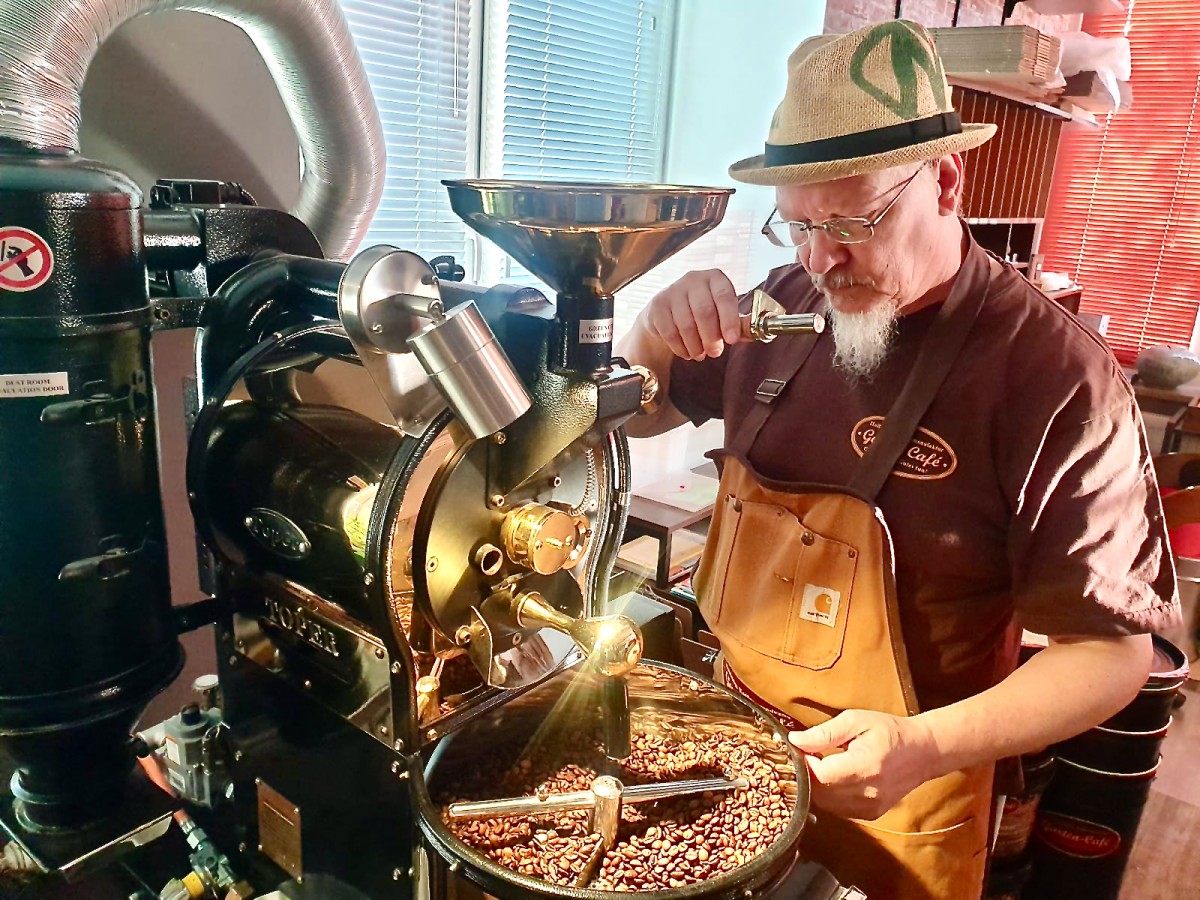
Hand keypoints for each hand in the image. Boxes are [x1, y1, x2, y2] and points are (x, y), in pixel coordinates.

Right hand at [640, 270, 742, 360]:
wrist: (667, 313)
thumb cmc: (702, 314)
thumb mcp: (724, 315)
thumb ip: (741, 324)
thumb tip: (761, 330)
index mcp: (715, 278)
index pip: (724, 297)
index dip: (729, 320)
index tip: (732, 340)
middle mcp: (693, 279)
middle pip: (704, 312)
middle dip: (711, 338)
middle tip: (715, 352)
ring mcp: (673, 291)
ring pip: (686, 325)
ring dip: (696, 346)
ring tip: (701, 353)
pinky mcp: (657, 306)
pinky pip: (670, 333)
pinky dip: (681, 348)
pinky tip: (687, 352)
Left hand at [788, 710, 939, 820]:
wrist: (922, 752)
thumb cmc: (889, 732)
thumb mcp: (855, 721)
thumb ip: (824, 733)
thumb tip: (795, 741)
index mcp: (865, 766)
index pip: (821, 776)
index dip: (805, 764)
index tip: (802, 750)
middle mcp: (868, 792)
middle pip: (820, 793)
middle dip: (808, 774)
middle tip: (810, 755)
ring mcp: (870, 807)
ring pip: (826, 804)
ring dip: (818, 786)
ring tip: (824, 764)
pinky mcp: (870, 814)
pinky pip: (838, 809)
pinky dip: (830, 795)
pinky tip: (836, 777)